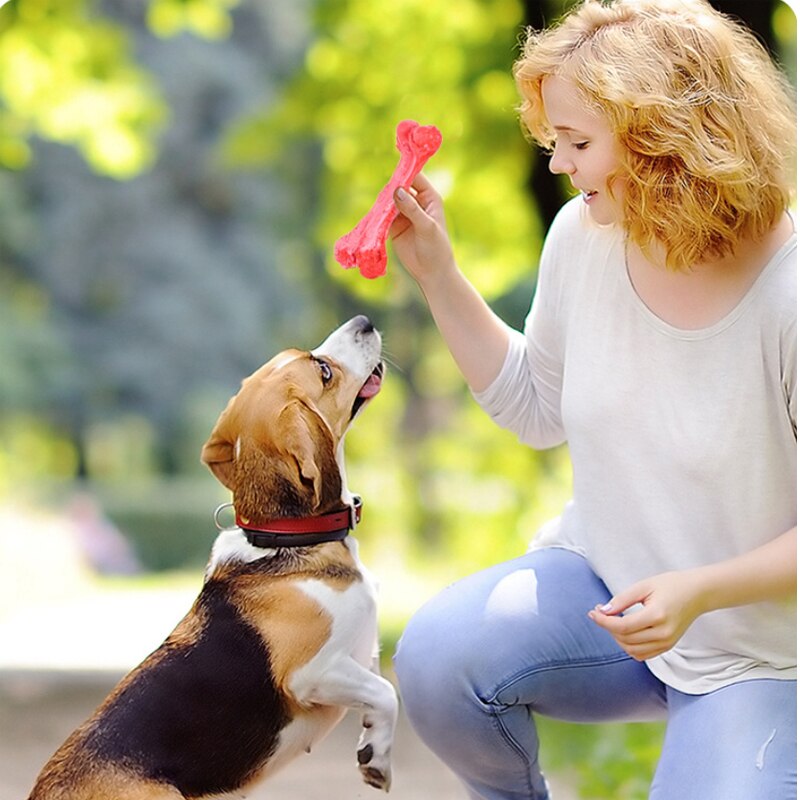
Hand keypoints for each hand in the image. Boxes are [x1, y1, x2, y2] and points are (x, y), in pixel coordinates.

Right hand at [389, 173, 456, 286]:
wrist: (432, 272)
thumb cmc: (436, 248)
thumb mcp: (426, 226)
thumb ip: (412, 209)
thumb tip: (397, 191)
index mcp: (429, 197)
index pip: (416, 178)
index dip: (404, 173)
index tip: (392, 174)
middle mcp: (416, 202)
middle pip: (400, 187)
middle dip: (390, 189)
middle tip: (382, 195)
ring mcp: (405, 214)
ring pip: (390, 201)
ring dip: (383, 203)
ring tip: (378, 207)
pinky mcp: (395, 226)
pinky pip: (384, 216)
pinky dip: (379, 216)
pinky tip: (374, 217)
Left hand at [588, 570, 705, 660]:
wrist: (698, 593)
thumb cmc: (671, 585)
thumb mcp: (644, 586)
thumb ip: (622, 599)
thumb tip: (603, 611)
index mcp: (657, 616)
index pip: (623, 626)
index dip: (604, 621)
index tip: (592, 612)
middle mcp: (663, 634)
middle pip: (625, 639)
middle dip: (608, 627)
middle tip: (601, 612)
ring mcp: (667, 643)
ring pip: (632, 650)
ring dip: (617, 638)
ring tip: (612, 621)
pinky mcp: (668, 646)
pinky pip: (642, 654)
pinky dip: (629, 646)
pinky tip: (625, 631)